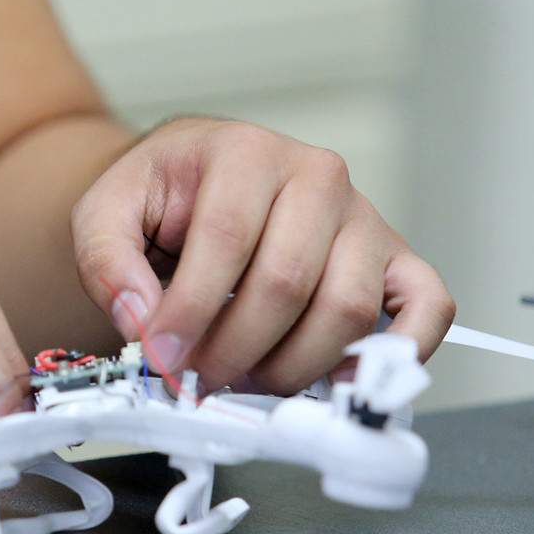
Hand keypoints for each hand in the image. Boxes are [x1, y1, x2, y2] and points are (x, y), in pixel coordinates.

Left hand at [71, 118, 454, 393]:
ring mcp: (364, 218)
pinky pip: (427, 308)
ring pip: (348, 309)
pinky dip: (397, 355)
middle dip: (233, 349)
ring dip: (290, 365)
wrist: (195, 183)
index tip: (162, 359)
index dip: (191, 312)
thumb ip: (108, 263)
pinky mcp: (395, 259)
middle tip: (194, 380)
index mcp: (246, 153)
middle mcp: (317, 177)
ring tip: (240, 377)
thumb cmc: (159, 199)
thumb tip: (141, 323)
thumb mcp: (105, 214)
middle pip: (287, 283)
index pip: (226, 241)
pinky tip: (334, 380)